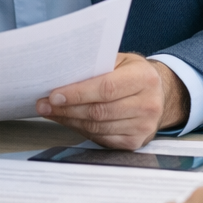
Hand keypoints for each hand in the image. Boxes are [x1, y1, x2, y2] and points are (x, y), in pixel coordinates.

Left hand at [34, 53, 191, 149]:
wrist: (159, 94)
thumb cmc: (132, 74)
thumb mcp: (120, 61)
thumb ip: (97, 66)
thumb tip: (61, 75)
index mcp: (144, 78)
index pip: (106, 88)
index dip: (77, 93)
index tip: (54, 95)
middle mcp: (148, 104)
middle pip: (99, 111)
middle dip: (67, 109)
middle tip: (44, 105)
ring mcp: (144, 126)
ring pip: (98, 127)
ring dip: (70, 121)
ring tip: (51, 113)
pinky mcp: (136, 142)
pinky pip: (102, 138)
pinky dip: (82, 130)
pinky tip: (70, 121)